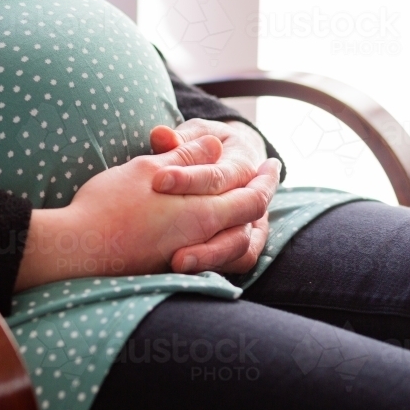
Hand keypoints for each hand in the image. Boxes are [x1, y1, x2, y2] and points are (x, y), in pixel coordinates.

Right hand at [13, 136, 279, 290]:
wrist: (76, 249)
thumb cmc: (107, 205)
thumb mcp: (147, 170)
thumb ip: (185, 159)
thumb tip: (215, 146)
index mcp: (203, 211)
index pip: (253, 196)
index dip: (265, 178)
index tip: (272, 164)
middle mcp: (202, 238)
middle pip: (249, 221)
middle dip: (262, 196)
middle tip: (267, 176)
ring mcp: (188, 256)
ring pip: (236, 243)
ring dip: (246, 221)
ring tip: (247, 203)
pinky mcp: (171, 267)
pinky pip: (213, 254)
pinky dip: (223, 237)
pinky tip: (212, 225)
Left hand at [149, 119, 273, 273]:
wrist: (223, 165)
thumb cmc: (201, 146)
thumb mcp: (191, 136)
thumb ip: (177, 140)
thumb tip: (161, 135)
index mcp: (241, 164)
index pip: (218, 176)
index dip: (188, 178)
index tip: (157, 181)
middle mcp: (253, 196)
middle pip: (239, 213)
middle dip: (203, 226)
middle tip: (168, 235)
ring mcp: (252, 223)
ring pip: (241, 244)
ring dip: (211, 254)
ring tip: (177, 263)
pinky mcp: (241, 244)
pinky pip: (236, 262)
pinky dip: (215, 268)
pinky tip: (183, 273)